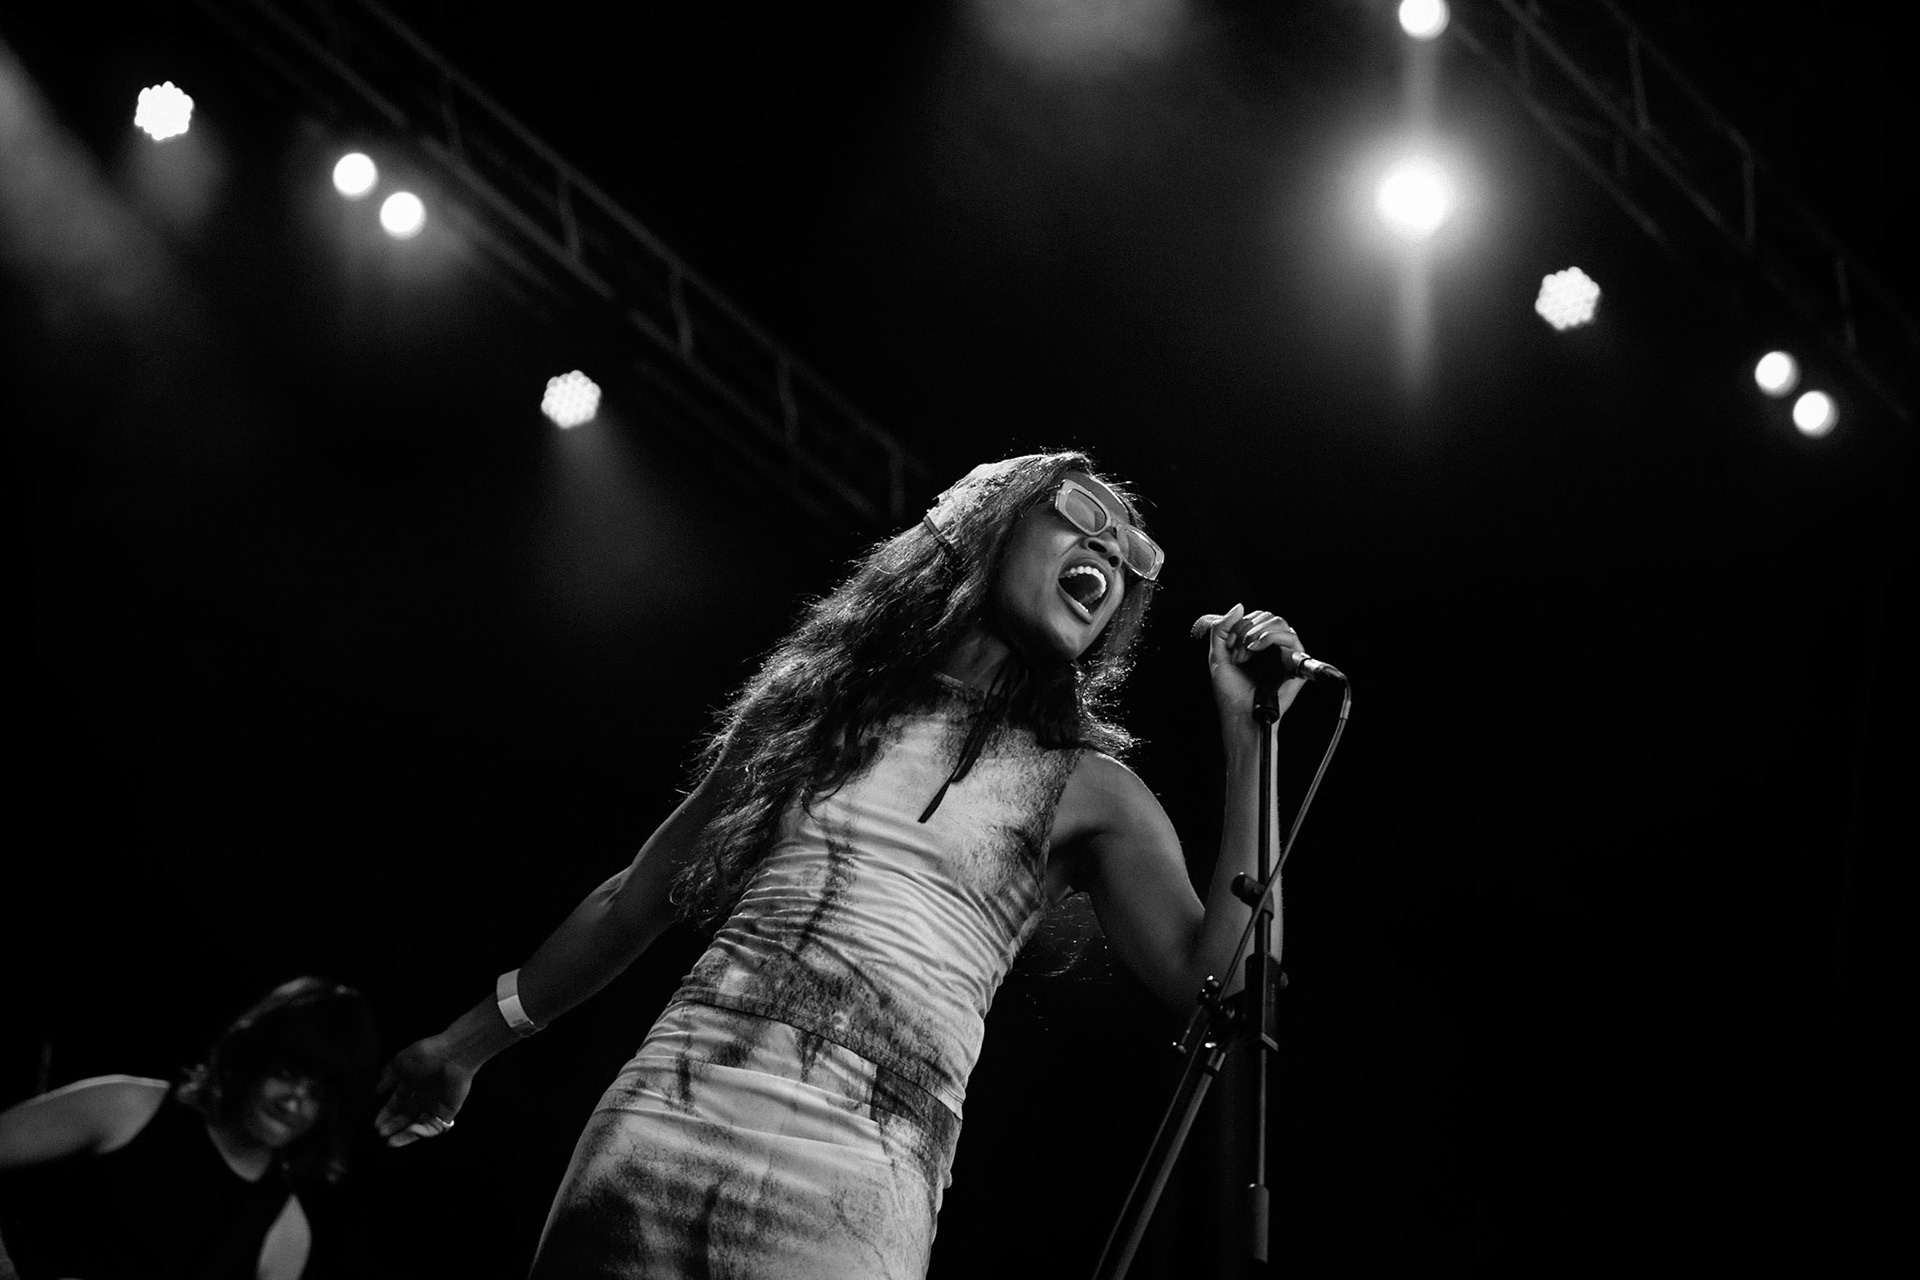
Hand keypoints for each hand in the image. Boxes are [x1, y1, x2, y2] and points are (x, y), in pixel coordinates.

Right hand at [373, 1035, 474, 1147]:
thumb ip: (389, 1077)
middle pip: (406, 1115)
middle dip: (393, 1125)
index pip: (397, 1102)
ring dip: (405, 1134)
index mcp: (413, 1082)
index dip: (387, 1114)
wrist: (453, 1055)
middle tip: (382, 1133)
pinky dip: (422, 1132)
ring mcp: (436, 1103)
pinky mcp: (447, 1111)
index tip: (376, 1123)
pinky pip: (433, 1127)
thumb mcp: (400, 1062)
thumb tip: (378, 1089)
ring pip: (419, 1124)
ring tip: (391, 1141)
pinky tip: (410, 1132)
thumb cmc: (426, 1054)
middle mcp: (424, 1094)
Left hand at [1202, 604, 1305, 727]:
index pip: (1255, 617)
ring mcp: (1285, 654)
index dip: (1240, 625)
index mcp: (1256, 644)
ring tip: (1247, 651)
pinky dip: (1272, 636)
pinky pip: (1291, 637)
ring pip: (1280, 623)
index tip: (1229, 646)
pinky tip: (1256, 647)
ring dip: (1258, 632)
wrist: (1239, 712)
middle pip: (1269, 616)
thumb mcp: (1217, 655)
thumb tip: (1239, 606)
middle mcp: (1273, 647)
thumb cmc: (1230, 690)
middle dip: (1248, 629)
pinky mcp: (1295, 663)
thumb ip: (1222, 629)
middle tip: (1237, 651)